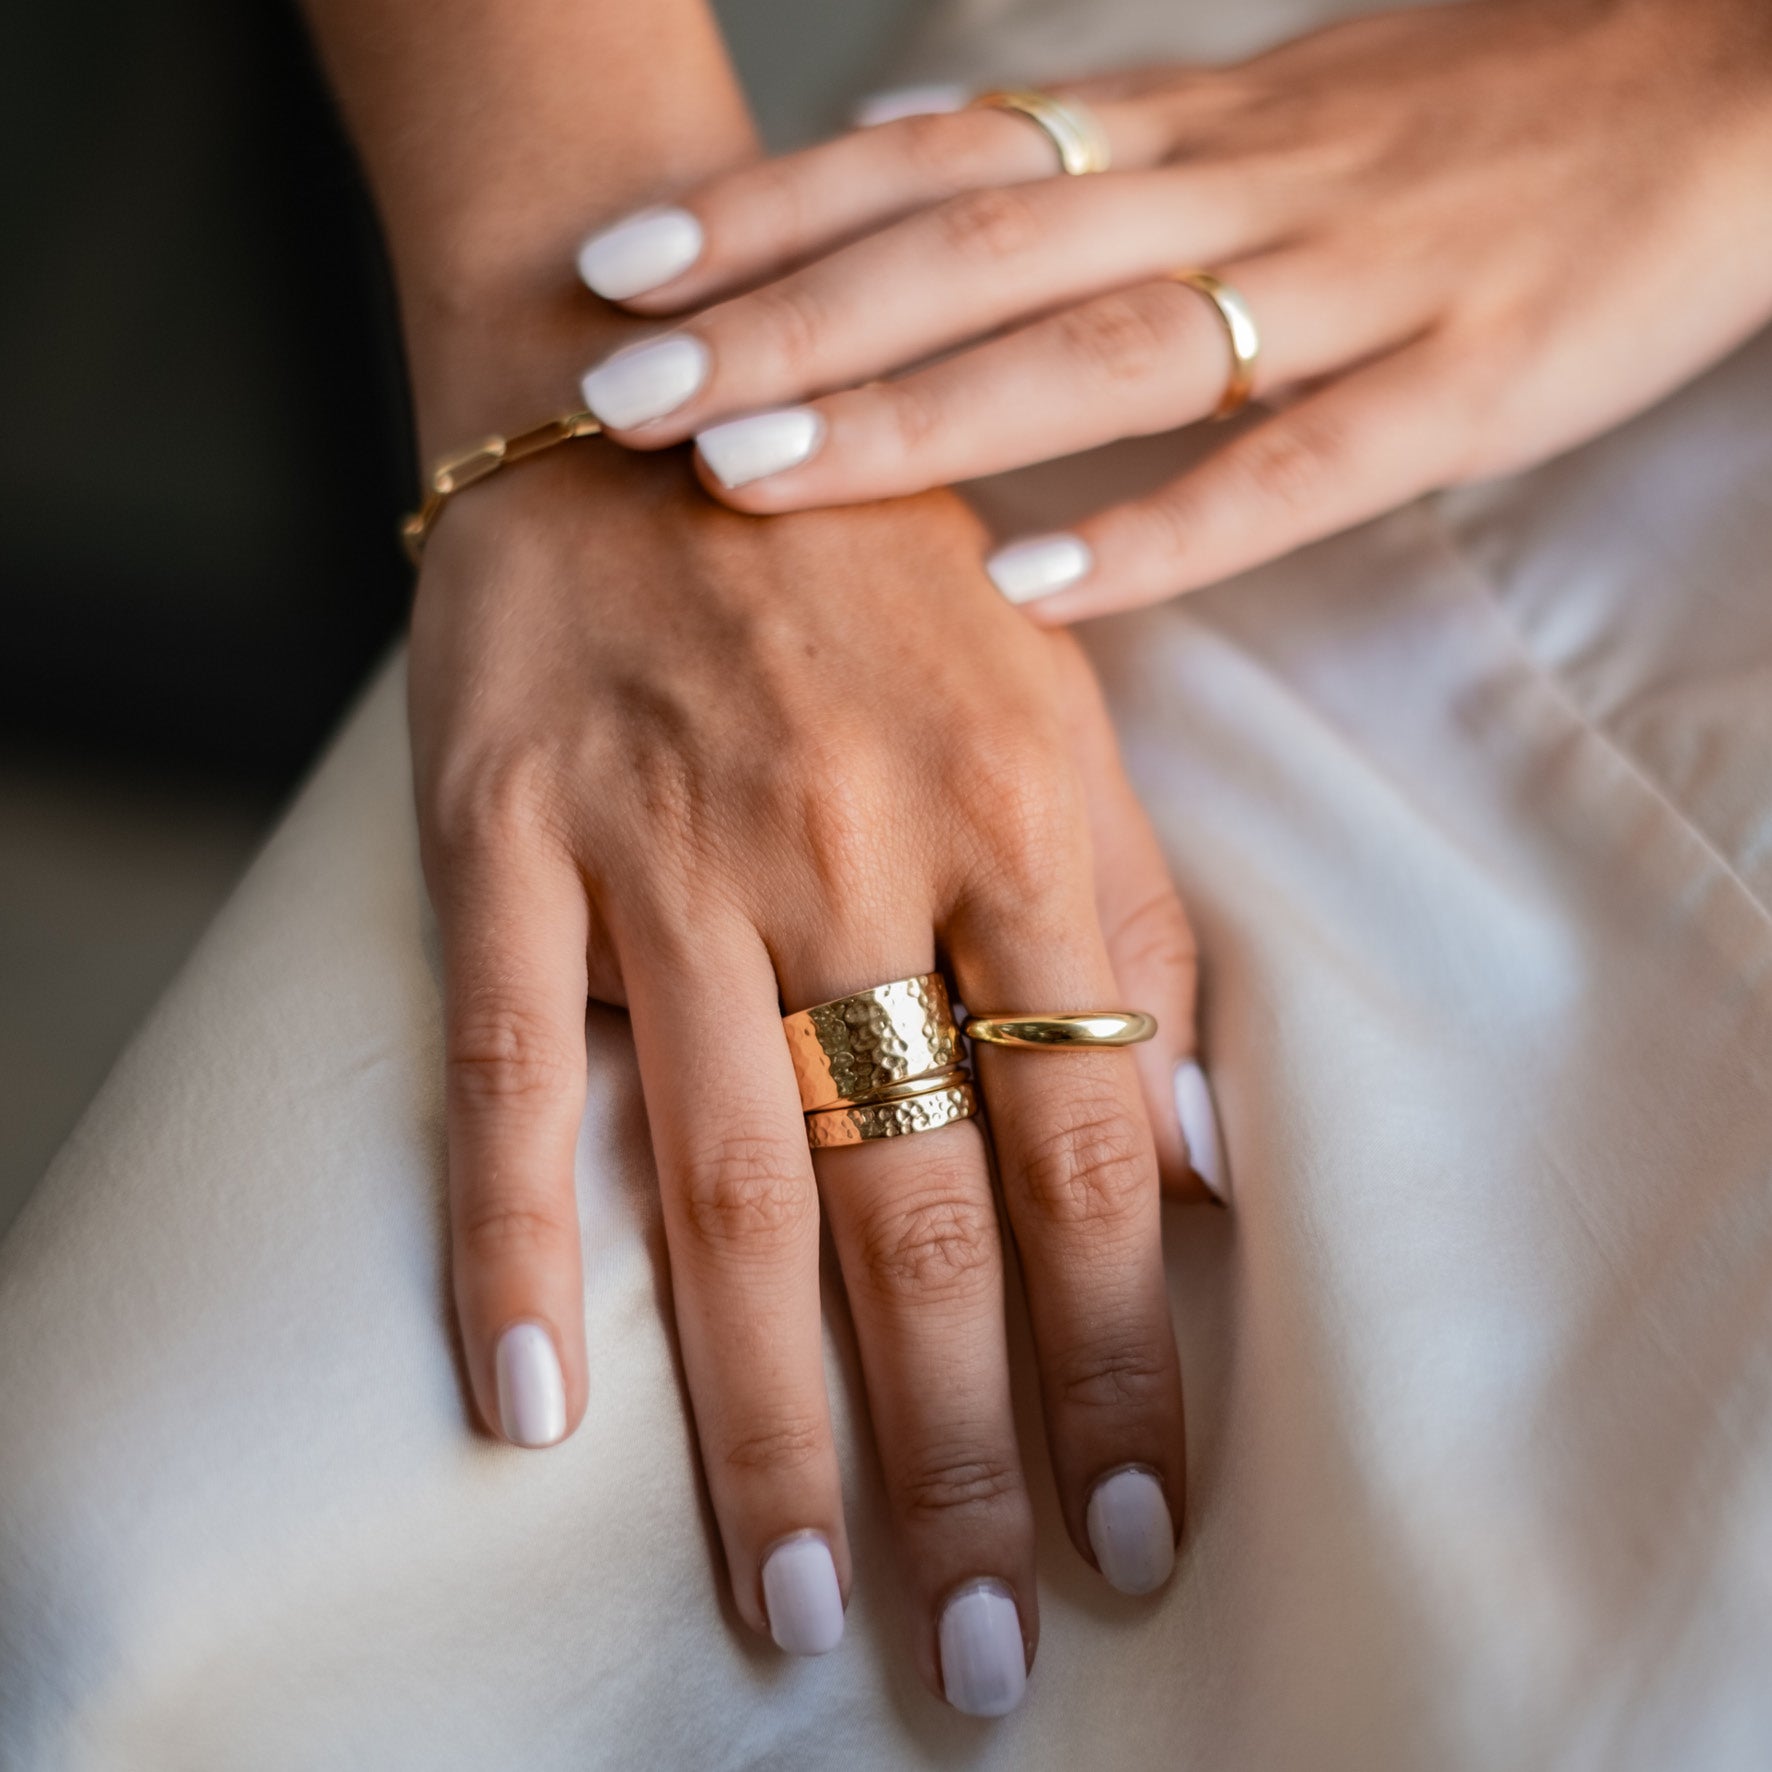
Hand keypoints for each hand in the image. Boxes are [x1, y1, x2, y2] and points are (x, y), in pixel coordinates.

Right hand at [408, 441, 1218, 1707]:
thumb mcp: (1065, 711)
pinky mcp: (503, 838)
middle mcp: (850, 845)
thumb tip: (1205, 1158)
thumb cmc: (881, 579)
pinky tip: (522, 1410)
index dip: (1124, 1355)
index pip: (1093, 1147)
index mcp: (1022, 815)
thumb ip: (1133, 932)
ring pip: (723, 1179)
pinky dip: (505, 1241)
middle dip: (960, 1446)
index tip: (1140, 1522)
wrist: (657, 401)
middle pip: (916, 1204)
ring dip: (762, 1413)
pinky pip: (500, 1065)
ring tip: (791, 1604)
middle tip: (988, 1643)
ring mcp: (664, 848)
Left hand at [569, 0, 1771, 617]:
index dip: (770, 211)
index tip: (621, 271)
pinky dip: (1159, 532)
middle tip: (619, 392)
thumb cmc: (1482, 109)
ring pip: (1099, 344)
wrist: (1736, 74)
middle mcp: (1240, 186)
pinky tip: (1031, 590)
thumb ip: (1094, 153)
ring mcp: (1354, 283)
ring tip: (753, 477)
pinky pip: (1295, 469)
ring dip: (918, 415)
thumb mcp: (1267, 104)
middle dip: (783, 321)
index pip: (937, 157)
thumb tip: (909, 171)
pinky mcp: (1469, 382)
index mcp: (1189, 124)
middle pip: (973, 247)